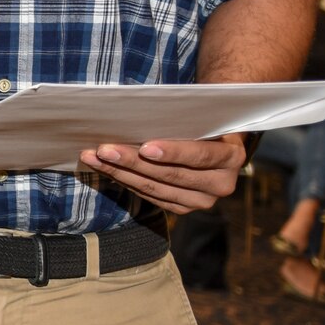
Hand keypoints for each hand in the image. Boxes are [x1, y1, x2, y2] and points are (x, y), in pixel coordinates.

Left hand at [80, 133, 245, 213]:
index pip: (200, 156)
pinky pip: (150, 196)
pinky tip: (104, 169)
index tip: (144, 147)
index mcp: (231, 158)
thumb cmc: (203, 121)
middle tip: (104, 150)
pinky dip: (124, 181)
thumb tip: (138, 116)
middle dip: (133, 162)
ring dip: (120, 173)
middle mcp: (220, 185)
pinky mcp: (182, 208)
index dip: (172, 152)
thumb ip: (183, 120)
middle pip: (171, 175)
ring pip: (155, 189)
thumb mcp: (202, 117)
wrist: (215, 142)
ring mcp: (201, 200)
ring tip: (93, 157)